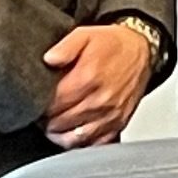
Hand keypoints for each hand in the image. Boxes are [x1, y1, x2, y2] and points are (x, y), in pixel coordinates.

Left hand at [40, 20, 159, 147]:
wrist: (142, 50)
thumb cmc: (112, 45)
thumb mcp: (85, 35)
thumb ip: (64, 47)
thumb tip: (48, 59)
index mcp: (89, 78)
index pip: (52, 104)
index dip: (38, 106)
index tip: (35, 102)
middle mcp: (101, 99)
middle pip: (60, 123)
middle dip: (47, 120)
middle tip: (42, 112)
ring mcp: (111, 114)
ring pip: (75, 138)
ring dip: (59, 133)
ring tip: (53, 123)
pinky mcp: (119, 123)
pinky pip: (94, 143)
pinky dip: (80, 142)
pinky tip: (73, 132)